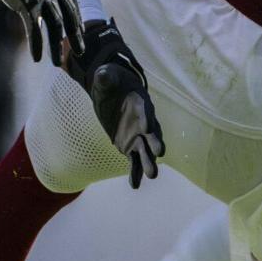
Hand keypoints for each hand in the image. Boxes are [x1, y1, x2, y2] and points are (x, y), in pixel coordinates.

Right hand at [0, 0, 83, 64]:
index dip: (76, 16)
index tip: (80, 29)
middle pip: (69, 14)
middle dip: (75, 35)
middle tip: (80, 51)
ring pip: (55, 24)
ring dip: (57, 46)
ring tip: (58, 62)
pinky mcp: (26, 0)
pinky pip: (35, 27)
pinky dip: (37, 44)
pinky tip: (37, 57)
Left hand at [66, 19, 164, 188]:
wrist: (110, 92)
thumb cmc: (110, 81)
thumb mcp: (106, 76)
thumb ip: (106, 77)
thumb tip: (102, 75)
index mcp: (140, 102)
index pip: (145, 110)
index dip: (146, 117)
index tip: (148, 126)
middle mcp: (143, 121)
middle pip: (152, 133)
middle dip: (155, 142)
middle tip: (159, 153)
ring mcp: (138, 135)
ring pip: (145, 151)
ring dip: (149, 162)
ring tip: (152, 175)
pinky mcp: (129, 146)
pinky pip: (134, 160)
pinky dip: (134, 172)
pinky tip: (134, 185)